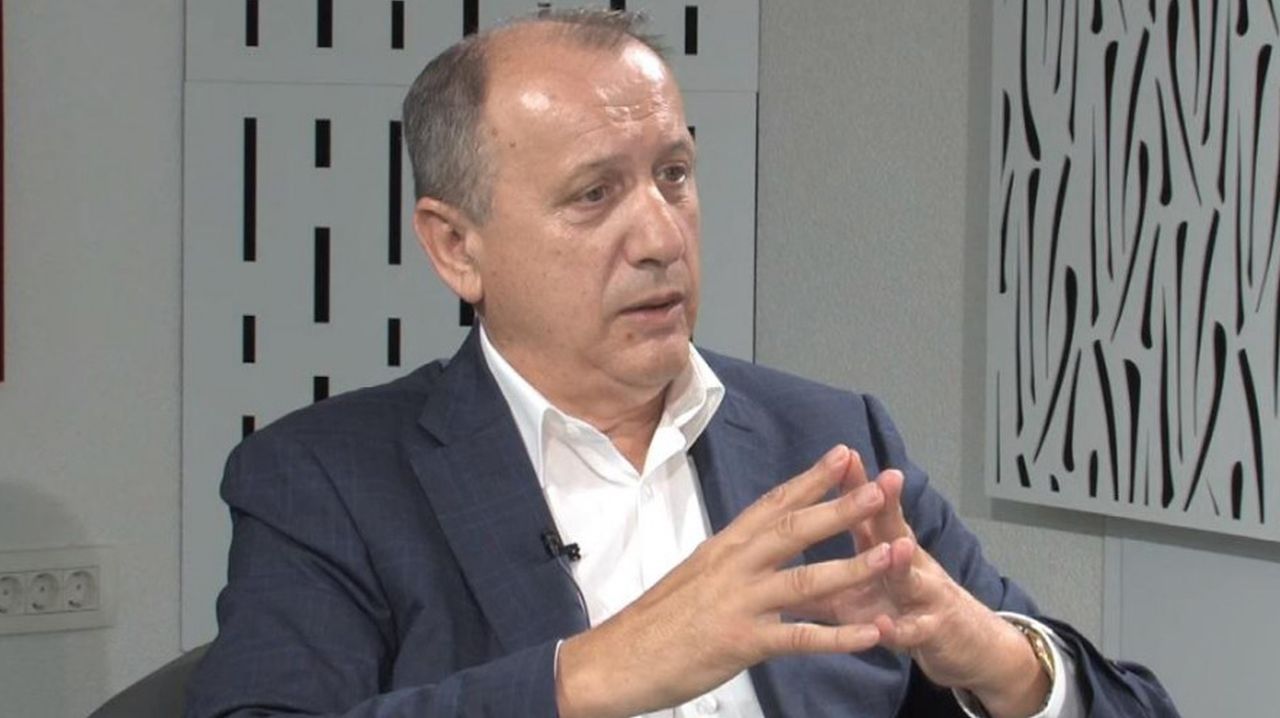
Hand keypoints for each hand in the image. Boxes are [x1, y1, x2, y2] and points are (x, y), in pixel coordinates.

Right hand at [555, 445, 893, 717]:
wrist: (615, 658)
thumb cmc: (653, 622)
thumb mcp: (695, 577)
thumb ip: (731, 562)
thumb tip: (757, 549)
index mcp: (723, 547)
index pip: (773, 503)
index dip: (811, 479)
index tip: (843, 455)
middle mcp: (733, 565)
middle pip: (796, 529)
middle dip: (842, 506)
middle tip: (881, 486)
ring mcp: (739, 602)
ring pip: (806, 579)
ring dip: (854, 566)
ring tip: (893, 554)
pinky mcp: (741, 641)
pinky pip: (800, 637)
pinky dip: (839, 637)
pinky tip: (871, 635)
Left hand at [816, 452, 1050, 717]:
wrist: (965, 644)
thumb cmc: (901, 608)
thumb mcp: (856, 595)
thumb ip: (819, 581)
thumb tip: (774, 569)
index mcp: (882, 549)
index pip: (868, 510)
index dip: (856, 484)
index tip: (843, 454)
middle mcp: (907, 564)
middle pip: (896, 530)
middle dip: (889, 505)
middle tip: (886, 478)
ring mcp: (923, 596)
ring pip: (912, 576)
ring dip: (903, 562)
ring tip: (896, 547)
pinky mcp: (932, 631)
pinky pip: (913, 631)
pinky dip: (899, 629)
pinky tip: (885, 626)